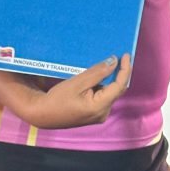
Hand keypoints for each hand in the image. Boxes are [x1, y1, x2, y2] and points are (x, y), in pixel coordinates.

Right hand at [16, 54, 131, 127]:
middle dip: (119, 73)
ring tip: (108, 63)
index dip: (125, 69)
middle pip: (117, 90)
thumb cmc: (57, 98)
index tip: (126, 55)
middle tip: (120, 56)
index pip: (119, 85)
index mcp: (100, 107)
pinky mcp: (94, 113)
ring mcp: (99, 115)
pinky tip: (98, 76)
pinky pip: (103, 96)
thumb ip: (97, 73)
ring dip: (110, 79)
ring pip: (110, 92)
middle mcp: (103, 113)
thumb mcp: (77, 82)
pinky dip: (102, 85)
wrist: (43, 114)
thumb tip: (114, 62)